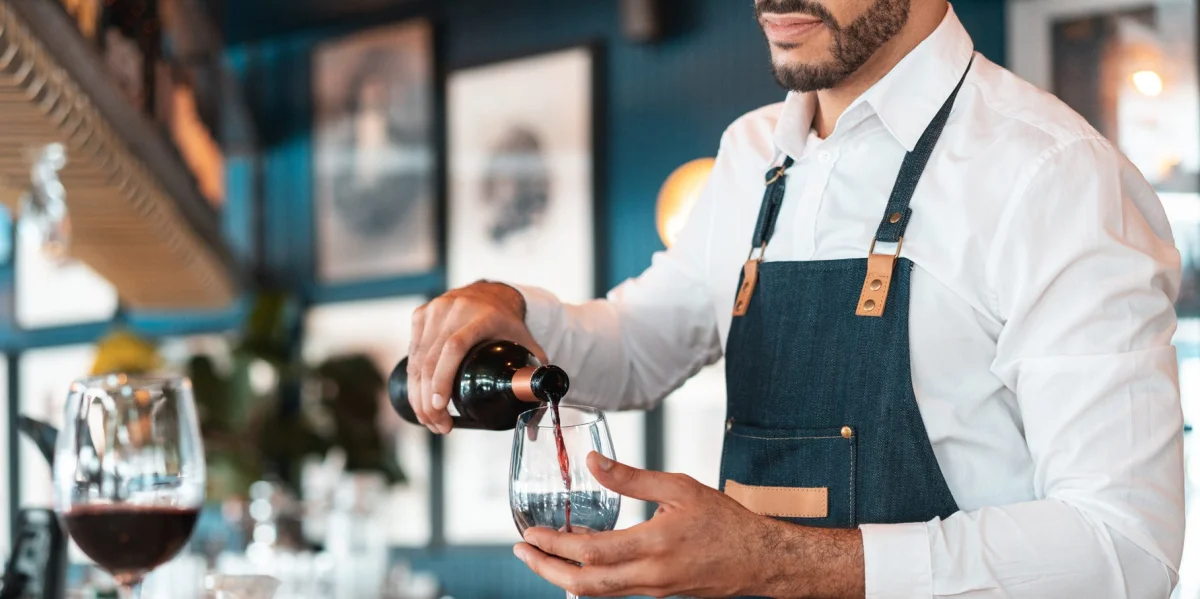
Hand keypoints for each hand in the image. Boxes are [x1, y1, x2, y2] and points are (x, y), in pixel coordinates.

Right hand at [407, 281, 546, 433]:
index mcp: (482, 316)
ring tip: (428, 419)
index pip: (454, 347)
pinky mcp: (421, 314)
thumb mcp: (526, 344)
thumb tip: (535, 414)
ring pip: (417, 358)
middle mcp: (455, 310)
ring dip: (418, 394)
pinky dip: (413, 379)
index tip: (441, 406)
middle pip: (431, 359)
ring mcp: (435, 310)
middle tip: (438, 425)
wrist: (491, 294)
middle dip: (429, 399)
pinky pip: (412, 352)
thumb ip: (534, 375)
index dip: (444, 378)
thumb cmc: (509, 325)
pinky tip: (419, 399)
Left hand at [514, 453, 864, 598]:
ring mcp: (653, 589)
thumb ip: (632, 478)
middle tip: (521, 552)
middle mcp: (650, 575)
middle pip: (584, 584)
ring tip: (540, 556)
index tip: (530, 535)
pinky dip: (588, 579)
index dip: (555, 545)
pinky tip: (578, 564)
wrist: (759, 559)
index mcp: (654, 545)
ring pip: (596, 592)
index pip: (592, 552)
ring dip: (563, 576)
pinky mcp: (658, 593)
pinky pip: (614, 591)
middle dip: (546, 569)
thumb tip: (592, 463)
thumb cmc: (724, 521)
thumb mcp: (680, 488)